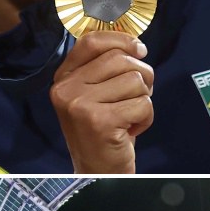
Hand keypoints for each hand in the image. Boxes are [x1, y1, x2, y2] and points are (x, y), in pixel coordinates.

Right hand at [49, 31, 153, 172]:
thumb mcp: (94, 93)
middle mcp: (65, 89)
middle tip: (139, 95)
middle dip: (142, 74)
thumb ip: (105, 67)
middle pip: (119, 59)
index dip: (121, 39)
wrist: (97, 171)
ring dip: (143, 99)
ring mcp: (79, 105)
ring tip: (129, 116)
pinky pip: (142, 104)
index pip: (91, 41)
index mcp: (63, 78)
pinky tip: (131, 130)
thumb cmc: (103, 129)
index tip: (139, 50)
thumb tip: (135, 44)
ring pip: (134, 80)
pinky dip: (146, 118)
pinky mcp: (99, 121)